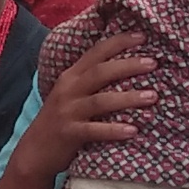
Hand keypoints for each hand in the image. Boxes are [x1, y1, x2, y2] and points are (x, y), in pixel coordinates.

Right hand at [7, 29, 157, 186]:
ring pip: (100, 101)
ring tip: (152, 96)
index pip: (95, 53)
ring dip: (128, 98)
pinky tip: (133, 130)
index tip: (142, 36)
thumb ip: (90, 80)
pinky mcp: (69, 134)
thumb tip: (127, 68)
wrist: (34, 152)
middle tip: (153, 63)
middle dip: (128, 65)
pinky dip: (114, 130)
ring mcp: (67, 112)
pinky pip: (94, 130)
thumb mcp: (69, 94)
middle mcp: (68, 90)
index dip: (118, 42)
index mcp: (70, 77)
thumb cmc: (60, 121)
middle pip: (100, 72)